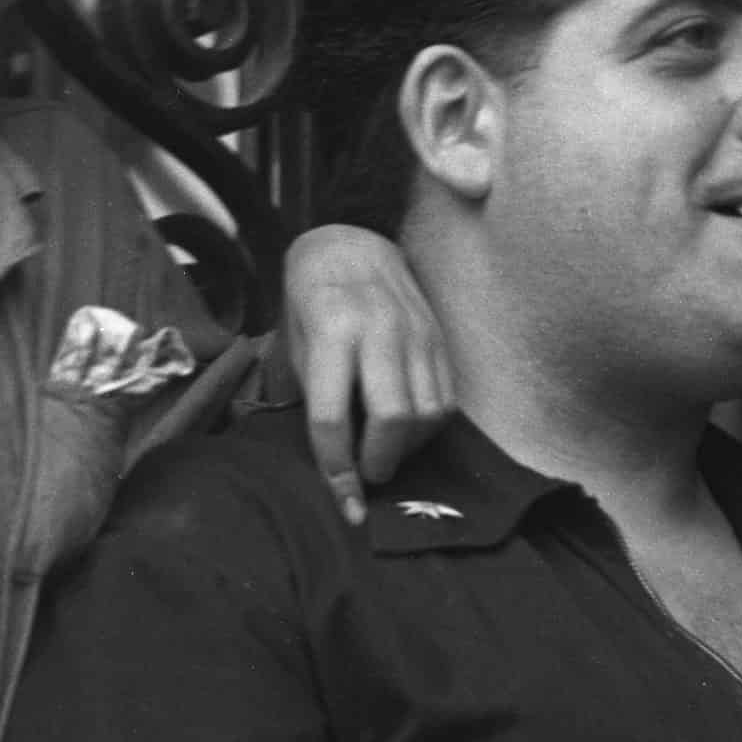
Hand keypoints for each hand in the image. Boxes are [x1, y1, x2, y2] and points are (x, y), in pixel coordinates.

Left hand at [280, 224, 453, 522]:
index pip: (332, 416)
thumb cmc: (310, 297)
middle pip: (391, 417)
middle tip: (367, 476)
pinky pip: (446, 398)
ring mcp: (416, 331)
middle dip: (379, 461)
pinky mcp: (439, 336)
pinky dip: (428, 428)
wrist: (348, 238)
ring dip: (406, 448)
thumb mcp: (296, 340)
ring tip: (384, 452)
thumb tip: (337, 460)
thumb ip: (316, 393)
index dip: (336, 469)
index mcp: (331, 327)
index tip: (345, 503)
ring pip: (427, 412)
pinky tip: (406, 431)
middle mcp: (379, 328)